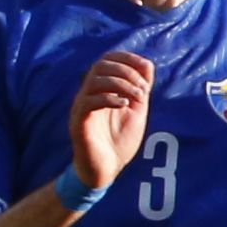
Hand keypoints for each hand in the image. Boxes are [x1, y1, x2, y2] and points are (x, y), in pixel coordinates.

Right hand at [65, 50, 155, 197]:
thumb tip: (147, 64)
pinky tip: (125, 106)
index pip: (107, 60)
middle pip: (100, 65)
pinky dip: (109, 98)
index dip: (126, 58)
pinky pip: (88, 101)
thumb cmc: (119, 141)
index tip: (145, 68)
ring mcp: (81, 107)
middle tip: (143, 89)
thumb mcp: (137, 111)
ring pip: (94, 80)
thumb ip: (140, 89)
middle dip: (126, 71)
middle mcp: (88, 94)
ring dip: (121, 84)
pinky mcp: (78, 122)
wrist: (106, 169)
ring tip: (138, 97)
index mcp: (101, 89)